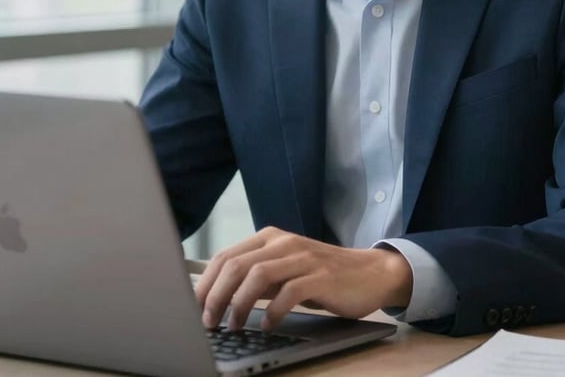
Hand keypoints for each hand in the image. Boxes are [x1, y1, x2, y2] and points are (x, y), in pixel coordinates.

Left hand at [193, 226, 412, 330]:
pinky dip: (273, 311)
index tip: (195, 307)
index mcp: (270, 238)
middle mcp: (283, 243)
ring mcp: (303, 258)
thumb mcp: (284, 270)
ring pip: (258, 276)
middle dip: (216, 296)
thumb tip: (217, 296)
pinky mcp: (321, 276)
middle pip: (236, 265)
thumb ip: (256, 276)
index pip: (226, 256)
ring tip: (234, 326)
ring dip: (239, 304)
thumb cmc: (321, 275)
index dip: (206, 282)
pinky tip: (268, 325)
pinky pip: (289, 292)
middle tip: (209, 322)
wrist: (369, 272)